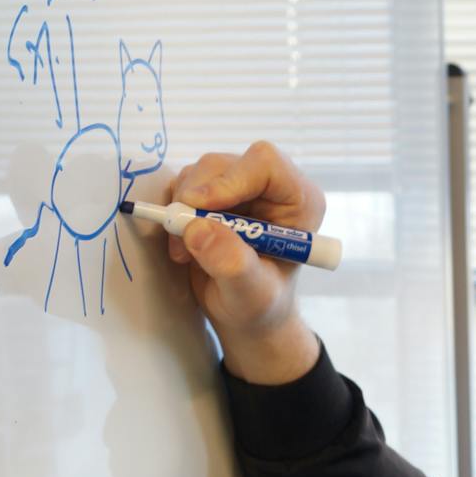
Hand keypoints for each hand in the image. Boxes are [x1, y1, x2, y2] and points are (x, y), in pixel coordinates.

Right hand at [167, 140, 323, 383]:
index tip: (200, 207)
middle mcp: (271, 187)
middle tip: (183, 235)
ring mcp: (241, 187)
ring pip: (199, 173)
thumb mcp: (251, 294)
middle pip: (223, 165)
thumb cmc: (259, 305)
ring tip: (186, 252)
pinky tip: (184, 245)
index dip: (229, 179)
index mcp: (299, 201)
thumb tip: (198, 229)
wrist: (245, 313)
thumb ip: (232, 264)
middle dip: (196, 198)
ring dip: (182, 210)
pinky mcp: (214, 194)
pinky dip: (176, 213)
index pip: (266, 164)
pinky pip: (185, 186)